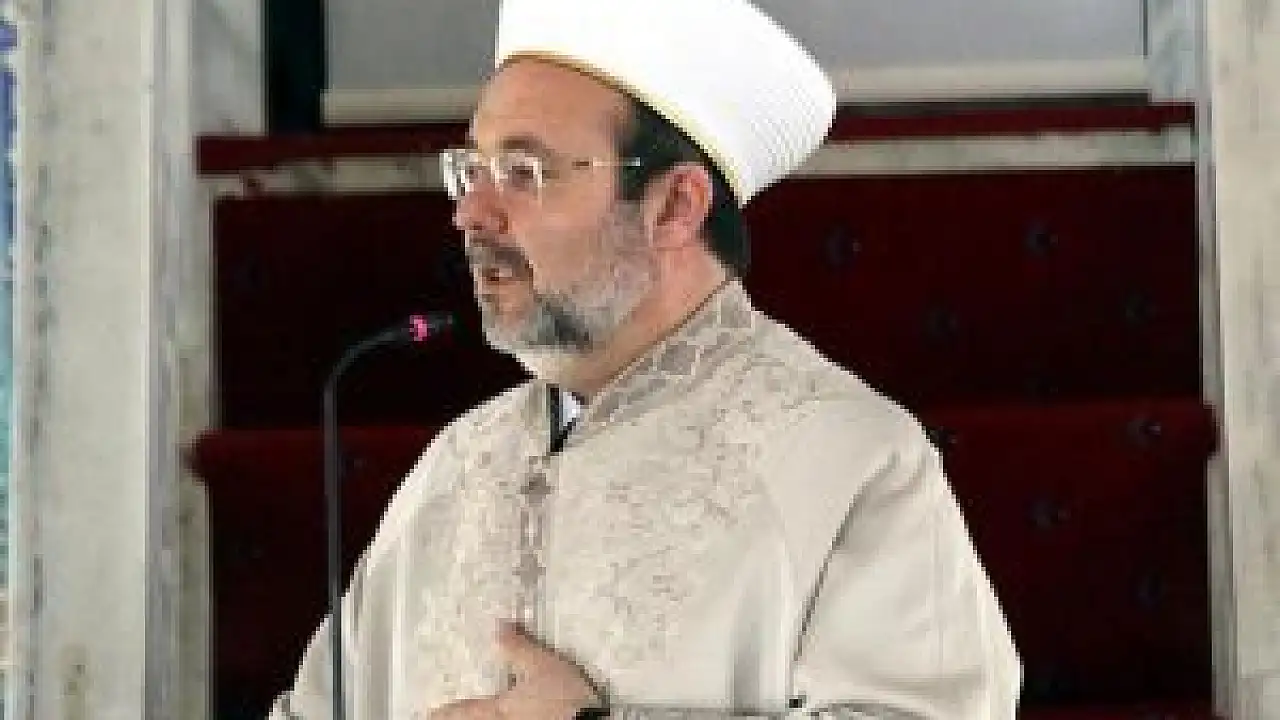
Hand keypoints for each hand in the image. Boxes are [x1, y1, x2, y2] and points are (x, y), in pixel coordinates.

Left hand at [425, 622, 601, 719]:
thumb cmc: (562, 698)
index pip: (463, 711)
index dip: (445, 712)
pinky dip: (505, 718)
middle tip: (439, 717)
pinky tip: (513, 715)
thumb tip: (497, 626)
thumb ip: (518, 648)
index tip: (429, 712)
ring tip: (475, 715)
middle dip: (456, 719)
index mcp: (498, 708)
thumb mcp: (543, 666)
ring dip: (479, 719)